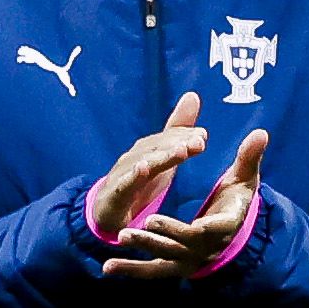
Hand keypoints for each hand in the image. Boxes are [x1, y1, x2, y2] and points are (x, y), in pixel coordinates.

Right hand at [86, 93, 216, 239]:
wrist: (106, 212)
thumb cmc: (138, 181)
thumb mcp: (163, 157)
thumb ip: (177, 131)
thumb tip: (193, 95)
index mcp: (147, 151)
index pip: (166, 140)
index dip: (183, 136)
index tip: (203, 135)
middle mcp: (134, 158)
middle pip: (156, 148)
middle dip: (177, 143)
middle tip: (198, 141)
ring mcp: (122, 176)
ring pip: (143, 163)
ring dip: (161, 156)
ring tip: (181, 151)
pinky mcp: (114, 195)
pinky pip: (124, 185)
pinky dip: (133, 176)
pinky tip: (143, 169)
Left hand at [102, 125, 265, 276]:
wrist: (230, 233)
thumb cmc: (235, 200)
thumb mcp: (243, 179)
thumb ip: (249, 158)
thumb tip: (261, 133)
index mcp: (226, 224)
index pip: (220, 228)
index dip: (210, 228)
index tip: (198, 226)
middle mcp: (206, 246)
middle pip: (186, 244)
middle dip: (167, 234)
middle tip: (147, 222)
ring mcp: (188, 260)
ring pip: (165, 257)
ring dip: (145, 247)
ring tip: (123, 236)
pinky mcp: (173, 267)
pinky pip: (150, 272)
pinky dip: (130, 270)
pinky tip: (108, 268)